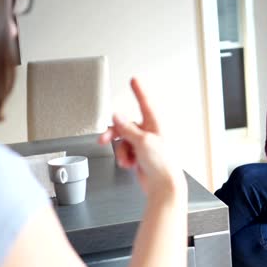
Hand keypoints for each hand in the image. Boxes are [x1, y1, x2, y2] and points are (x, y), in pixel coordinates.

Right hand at [97, 78, 183, 194]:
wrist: (162, 186)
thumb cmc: (161, 164)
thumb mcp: (142, 142)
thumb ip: (127, 128)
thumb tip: (116, 115)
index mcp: (154, 124)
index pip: (145, 102)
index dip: (138, 90)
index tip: (134, 79)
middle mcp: (150, 132)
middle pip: (125, 125)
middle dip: (114, 134)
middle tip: (103, 140)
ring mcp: (144, 144)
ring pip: (122, 141)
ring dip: (121, 151)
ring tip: (126, 161)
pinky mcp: (139, 155)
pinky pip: (124, 152)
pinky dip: (124, 158)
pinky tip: (130, 165)